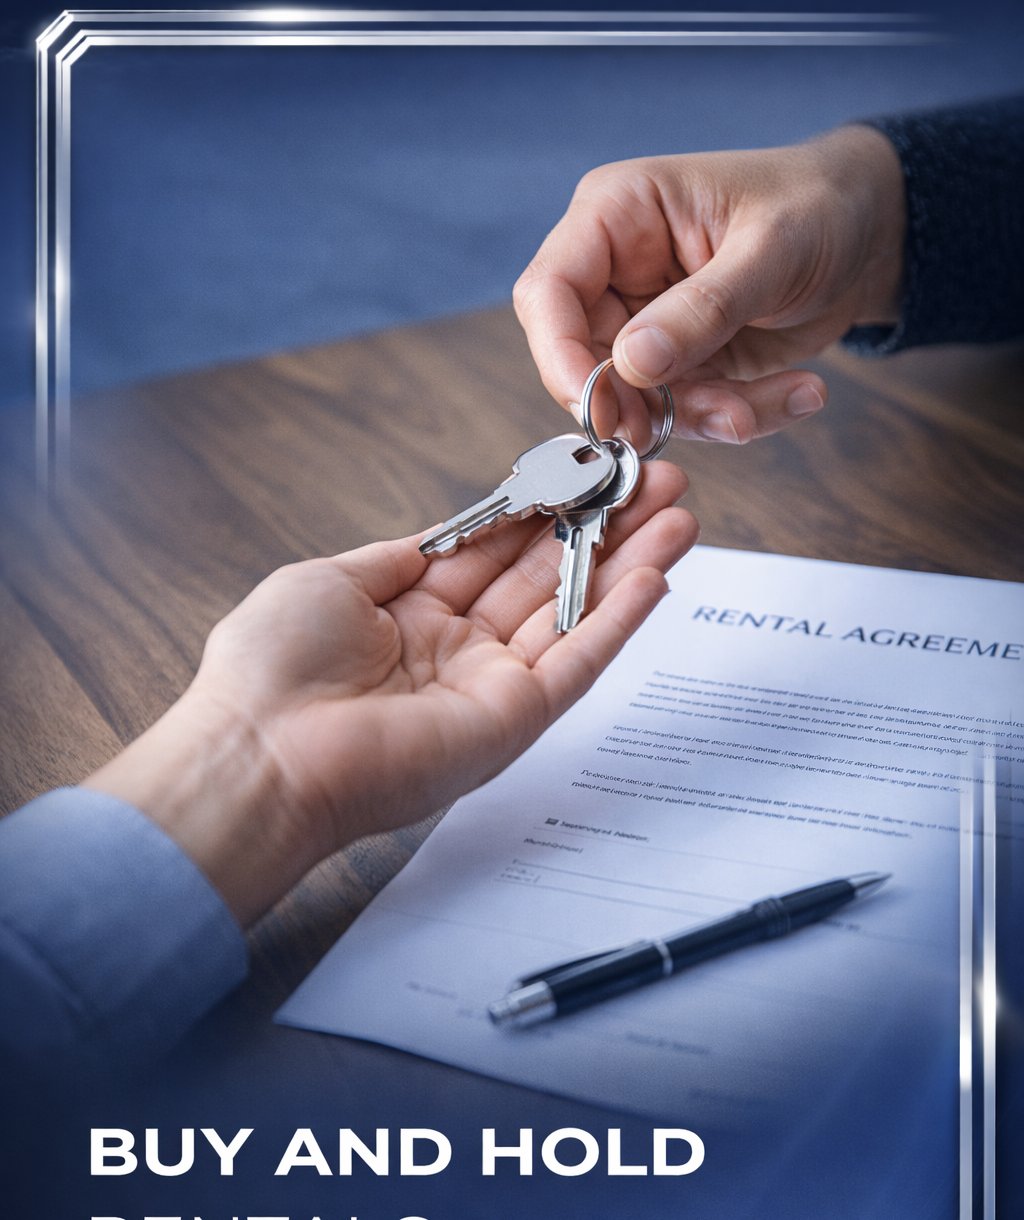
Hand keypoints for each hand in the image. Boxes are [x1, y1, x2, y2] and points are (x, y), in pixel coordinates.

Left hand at [84, 462, 696, 925]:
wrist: (262, 753)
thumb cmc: (269, 670)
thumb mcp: (330, 581)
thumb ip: (400, 557)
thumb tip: (443, 532)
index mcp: (411, 614)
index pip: (498, 550)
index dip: (546, 508)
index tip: (586, 466)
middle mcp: (458, 650)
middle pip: (549, 576)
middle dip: (605, 525)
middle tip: (657, 479)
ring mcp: (490, 686)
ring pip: (578, 613)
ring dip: (631, 562)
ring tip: (680, 511)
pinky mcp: (513, 720)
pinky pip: (579, 663)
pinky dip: (619, 620)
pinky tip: (657, 573)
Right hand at [513, 125, 905, 448]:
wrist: (869, 231)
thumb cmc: (818, 204)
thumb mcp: (770, 249)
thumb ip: (702, 308)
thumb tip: (632, 363)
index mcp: (617, 216)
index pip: (548, 294)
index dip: (560, 357)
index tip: (601, 410)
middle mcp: (618, 273)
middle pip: (584, 363)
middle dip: (644, 406)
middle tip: (712, 419)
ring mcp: (647, 326)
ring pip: (639, 403)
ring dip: (707, 417)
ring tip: (782, 398)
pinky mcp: (682, 365)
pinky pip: (688, 413)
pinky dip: (739, 416)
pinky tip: (798, 393)